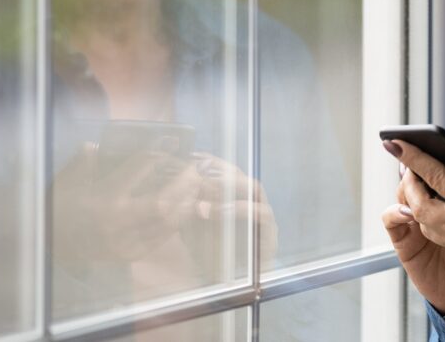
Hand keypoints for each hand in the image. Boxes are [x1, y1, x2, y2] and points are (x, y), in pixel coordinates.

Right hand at [52, 142, 200, 266]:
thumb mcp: (67, 178)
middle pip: (163, 201)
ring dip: (185, 203)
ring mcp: (125, 241)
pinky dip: (174, 222)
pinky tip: (181, 209)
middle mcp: (117, 220)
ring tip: (194, 188)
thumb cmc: (59, 207)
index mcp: (104, 196)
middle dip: (184, 183)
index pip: (141, 168)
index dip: (159, 153)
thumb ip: (86, 160)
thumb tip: (99, 143)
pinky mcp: (129, 255)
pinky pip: (161, 238)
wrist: (47, 246)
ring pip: (167, 222)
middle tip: (194, 169)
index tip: (171, 144)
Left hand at [181, 153, 278, 272]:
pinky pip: (261, 212)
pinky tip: (223, 211)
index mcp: (233, 198)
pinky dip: (241, 209)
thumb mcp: (193, 231)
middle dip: (221, 169)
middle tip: (200, 169)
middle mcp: (251, 202)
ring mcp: (263, 215)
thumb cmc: (212, 257)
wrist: (231, 288)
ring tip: (209, 187)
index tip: (193, 156)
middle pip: (240, 175)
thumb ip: (188, 212)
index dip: (211, 161)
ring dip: (231, 185)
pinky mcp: (270, 232)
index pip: (225, 172)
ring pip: (253, 188)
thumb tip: (174, 189)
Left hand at [380, 140, 444, 312]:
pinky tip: (439, 206)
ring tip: (418, 182)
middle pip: (419, 206)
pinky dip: (431, 219)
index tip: (395, 143)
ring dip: (416, 203)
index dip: (414, 159)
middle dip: (407, 184)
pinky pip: (440, 237)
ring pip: (426, 224)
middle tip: (407, 166)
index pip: (437, 178)